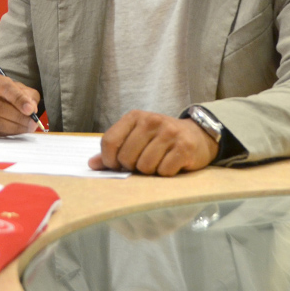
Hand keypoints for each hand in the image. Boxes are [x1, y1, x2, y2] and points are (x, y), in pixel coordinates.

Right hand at [0, 69, 40, 137]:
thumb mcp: (13, 87)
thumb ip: (26, 94)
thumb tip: (32, 108)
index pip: (3, 87)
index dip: (18, 99)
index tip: (31, 109)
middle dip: (18, 117)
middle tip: (33, 123)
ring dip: (13, 127)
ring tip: (27, 128)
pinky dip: (5, 133)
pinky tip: (15, 131)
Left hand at [88, 110, 218, 175]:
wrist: (197, 135)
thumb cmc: (161, 139)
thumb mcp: (136, 137)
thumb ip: (114, 149)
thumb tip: (92, 164)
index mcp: (135, 116)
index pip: (109, 141)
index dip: (109, 160)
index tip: (116, 166)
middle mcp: (151, 121)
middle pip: (126, 157)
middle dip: (132, 167)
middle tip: (142, 163)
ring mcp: (169, 133)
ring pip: (145, 166)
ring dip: (150, 171)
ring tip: (158, 162)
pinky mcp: (184, 147)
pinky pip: (164, 171)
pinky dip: (165, 173)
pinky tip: (171, 164)